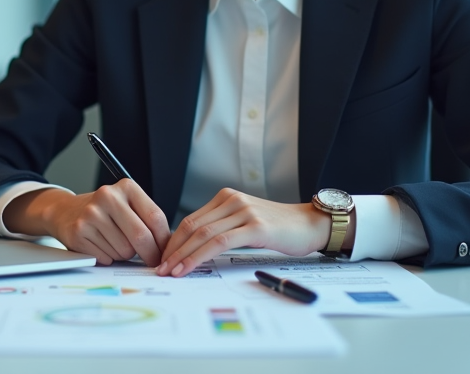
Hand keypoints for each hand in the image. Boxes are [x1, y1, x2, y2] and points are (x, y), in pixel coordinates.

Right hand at [3, 181, 171, 265]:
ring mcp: (91, 214)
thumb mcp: (127, 205)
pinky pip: (107, 257)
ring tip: (115, 242)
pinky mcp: (79, 232)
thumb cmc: (104, 211)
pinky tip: (102, 245)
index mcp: (126, 187)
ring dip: (125, 254)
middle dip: (150, 254)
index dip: (164, 240)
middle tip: (152, 261)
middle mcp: (108, 196)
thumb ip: (147, 220)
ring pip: (124, 250)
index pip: (155, 217)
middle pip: (141, 236)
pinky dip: (109, 257)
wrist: (66, 211)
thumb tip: (169, 246)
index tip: (167, 252)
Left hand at [156, 188, 347, 276]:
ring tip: (169, 271)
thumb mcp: (246, 222)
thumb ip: (223, 227)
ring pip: (202, 234)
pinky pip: (220, 242)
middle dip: (172, 249)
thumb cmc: (279, 228)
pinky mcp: (255, 227)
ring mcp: (243, 212)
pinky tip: (189, 267)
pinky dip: (200, 256)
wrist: (310, 225)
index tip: (162, 258)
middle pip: (192, 226)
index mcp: (226, 198)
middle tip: (159, 267)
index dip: (173, 240)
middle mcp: (232, 200)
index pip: (191, 220)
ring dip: (182, 255)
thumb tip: (194, 248)